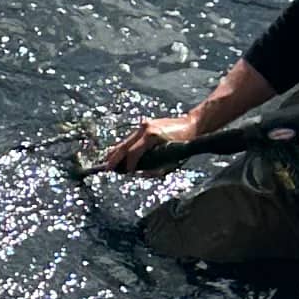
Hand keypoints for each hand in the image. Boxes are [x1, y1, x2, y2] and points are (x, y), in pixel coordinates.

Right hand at [89, 108, 203, 174]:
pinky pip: (131, 138)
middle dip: (115, 158)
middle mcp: (145, 128)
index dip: (128, 164)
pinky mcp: (145, 124)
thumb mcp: (172, 159)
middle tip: (107, 168)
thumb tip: (140, 173)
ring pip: (125, 141)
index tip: (126, 172)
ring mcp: (144, 125)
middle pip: (124, 145)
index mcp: (152, 136)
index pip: (133, 153)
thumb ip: (155, 167)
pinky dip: (124, 146)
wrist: (191, 125)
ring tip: (108, 162)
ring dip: (116, 152)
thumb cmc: (184, 145)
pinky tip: (117, 153)